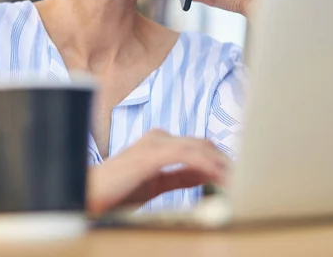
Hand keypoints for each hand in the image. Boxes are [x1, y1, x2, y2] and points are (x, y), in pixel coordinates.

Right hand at [87, 129, 226, 214]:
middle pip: (203, 145)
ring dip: (222, 165)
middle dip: (225, 161)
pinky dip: (208, 166)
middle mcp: (160, 138)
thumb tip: (205, 175)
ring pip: (200, 149)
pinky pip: (189, 157)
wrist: (87, 194)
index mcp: (159, 143)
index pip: (198, 147)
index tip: (237, 175)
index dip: (219, 160)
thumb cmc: (116, 192)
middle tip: (246, 177)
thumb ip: (180, 177)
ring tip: (239, 180)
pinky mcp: (153, 154)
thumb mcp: (156, 185)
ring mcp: (156, 143)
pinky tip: (221, 178)